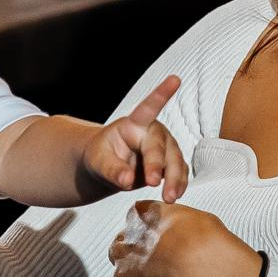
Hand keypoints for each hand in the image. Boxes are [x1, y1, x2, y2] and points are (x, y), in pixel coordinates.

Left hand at [83, 75, 186, 200]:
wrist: (108, 167)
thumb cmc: (101, 157)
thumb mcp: (98, 162)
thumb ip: (111, 169)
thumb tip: (126, 179)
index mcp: (133, 124)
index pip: (148, 107)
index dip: (162, 93)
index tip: (175, 79)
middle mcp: (153, 133)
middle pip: (160, 145)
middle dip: (158, 164)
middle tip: (151, 182)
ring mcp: (165, 148)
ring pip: (175, 160)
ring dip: (174, 179)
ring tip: (169, 197)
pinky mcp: (170, 164)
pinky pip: (179, 173)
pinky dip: (178, 184)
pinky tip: (175, 195)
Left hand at [107, 200, 260, 276]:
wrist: (205, 274)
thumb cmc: (206, 245)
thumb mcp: (195, 218)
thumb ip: (178, 224)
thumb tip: (184, 231)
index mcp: (140, 220)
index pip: (133, 222)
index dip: (146, 236)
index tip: (159, 243)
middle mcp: (125, 247)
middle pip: (118, 253)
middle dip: (133, 261)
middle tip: (156, 269)